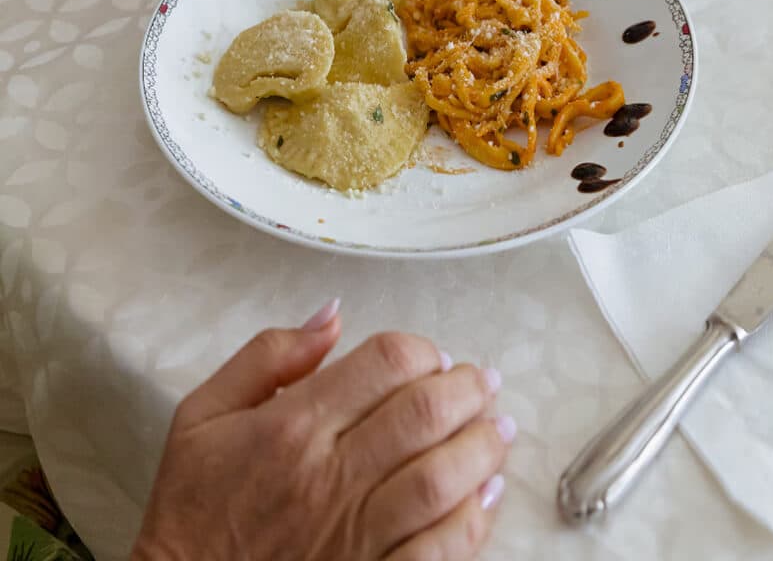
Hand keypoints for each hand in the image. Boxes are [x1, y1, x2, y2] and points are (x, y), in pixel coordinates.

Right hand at [131, 301, 512, 560]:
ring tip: (497, 428)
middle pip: (425, 414)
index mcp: (293, 426)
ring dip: (481, 447)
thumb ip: (268, 354)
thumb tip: (331, 316)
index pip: (385, 362)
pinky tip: (485, 495)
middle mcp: (329, 476)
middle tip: (482, 382)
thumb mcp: (204, 412)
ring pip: (441, 479)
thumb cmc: (194, 508)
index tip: (433, 357)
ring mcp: (354, 535)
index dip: (422, 350)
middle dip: (467, 388)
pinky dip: (472, 520)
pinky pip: (438, 551)